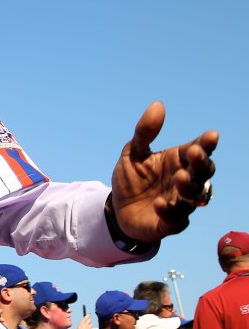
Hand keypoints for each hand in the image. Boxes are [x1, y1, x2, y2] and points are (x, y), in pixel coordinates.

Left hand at [110, 102, 217, 241]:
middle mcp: (185, 181)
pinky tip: (160, 204)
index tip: (211, 136)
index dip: (206, 144)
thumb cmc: (131, 179)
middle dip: (201, 163)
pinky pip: (176, 220)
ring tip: (180, 177)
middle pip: (203, 172)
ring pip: (195, 196)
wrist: (117, 209)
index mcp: (179, 161)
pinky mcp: (170, 223)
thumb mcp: (132, 153)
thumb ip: (145, 132)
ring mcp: (180, 203)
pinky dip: (170, 212)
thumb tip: (158, 105)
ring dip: (189, 187)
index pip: (199, 150)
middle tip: (194, 154)